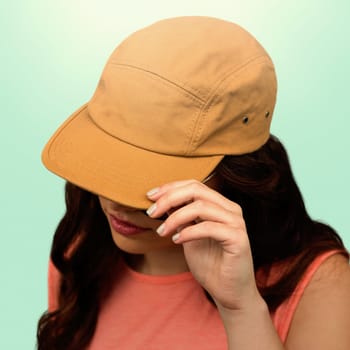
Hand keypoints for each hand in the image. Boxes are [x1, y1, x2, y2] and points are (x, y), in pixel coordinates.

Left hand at [146, 179, 262, 311]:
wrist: (228, 293)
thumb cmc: (209, 264)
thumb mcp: (188, 235)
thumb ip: (181, 217)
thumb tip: (161, 200)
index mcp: (221, 205)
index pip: (194, 185)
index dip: (170, 187)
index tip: (149, 197)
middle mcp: (231, 209)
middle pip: (197, 190)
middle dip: (169, 198)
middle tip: (151, 213)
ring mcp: (236, 223)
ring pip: (201, 206)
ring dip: (175, 217)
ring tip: (161, 232)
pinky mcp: (238, 238)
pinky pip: (208, 227)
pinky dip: (188, 232)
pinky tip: (176, 241)